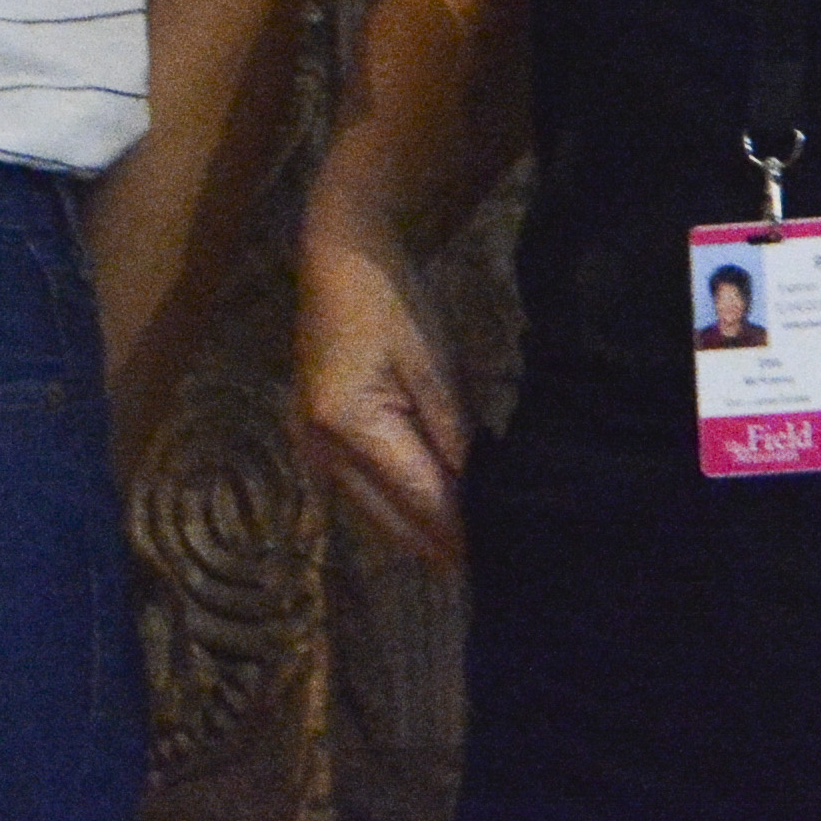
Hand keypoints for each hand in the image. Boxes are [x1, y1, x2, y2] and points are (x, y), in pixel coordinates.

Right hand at [298, 211, 473, 567]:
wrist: (341, 261)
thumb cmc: (394, 304)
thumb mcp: (437, 371)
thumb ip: (457, 443)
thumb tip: (484, 506)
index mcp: (349, 428)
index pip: (421, 504)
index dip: (465, 537)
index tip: (507, 559)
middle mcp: (321, 452)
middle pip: (393, 524)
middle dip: (444, 545)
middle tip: (499, 559)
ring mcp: (313, 450)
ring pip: (378, 516)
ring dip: (423, 531)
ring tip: (477, 541)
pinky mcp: (318, 444)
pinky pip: (366, 495)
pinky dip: (403, 507)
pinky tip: (442, 510)